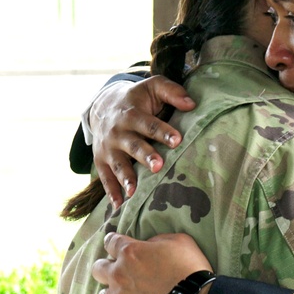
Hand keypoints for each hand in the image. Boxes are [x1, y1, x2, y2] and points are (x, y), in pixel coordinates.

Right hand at [90, 77, 195, 206]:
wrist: (102, 104)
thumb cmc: (137, 98)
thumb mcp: (152, 87)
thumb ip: (172, 92)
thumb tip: (192, 104)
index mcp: (132, 113)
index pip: (149, 124)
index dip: (162, 132)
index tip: (177, 140)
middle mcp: (118, 132)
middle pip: (133, 145)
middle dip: (145, 156)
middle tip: (159, 166)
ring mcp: (108, 148)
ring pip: (118, 164)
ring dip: (126, 178)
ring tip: (134, 192)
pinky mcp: (101, 161)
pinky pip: (105, 178)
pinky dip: (111, 192)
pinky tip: (119, 206)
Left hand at [92, 233, 213, 293]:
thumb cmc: (190, 268)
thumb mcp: (178, 241)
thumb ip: (155, 241)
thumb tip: (147, 246)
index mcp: (129, 252)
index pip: (109, 242)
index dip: (114, 242)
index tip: (119, 245)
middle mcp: (118, 274)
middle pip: (98, 268)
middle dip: (106, 267)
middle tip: (121, 271)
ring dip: (115, 292)